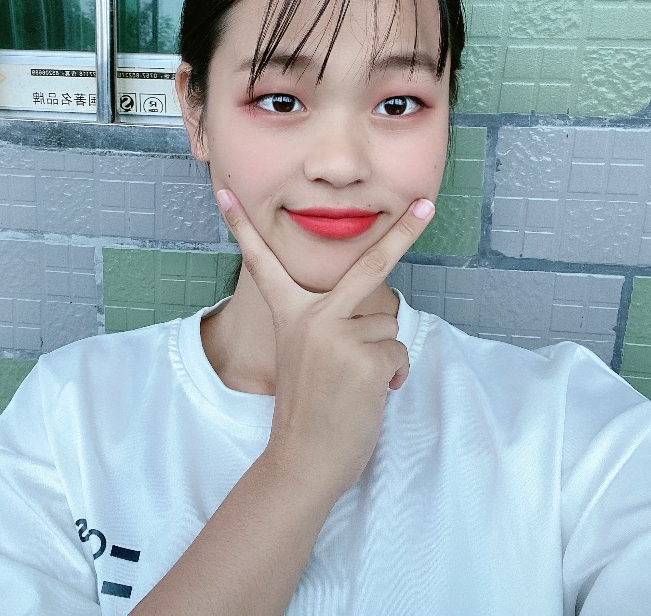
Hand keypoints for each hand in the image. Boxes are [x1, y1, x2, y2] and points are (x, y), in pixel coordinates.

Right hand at [216, 190, 434, 498]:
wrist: (303, 459)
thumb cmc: (308, 410)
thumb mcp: (306, 356)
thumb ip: (330, 324)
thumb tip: (380, 312)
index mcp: (290, 314)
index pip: (263, 263)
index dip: (242, 227)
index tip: (224, 191)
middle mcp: (311, 317)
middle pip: (367, 265)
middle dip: (402, 233)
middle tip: (425, 205)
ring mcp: (337, 335)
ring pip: (389, 323)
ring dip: (384, 352)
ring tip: (357, 380)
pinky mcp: (364, 358)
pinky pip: (399, 352)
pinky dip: (394, 375)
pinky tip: (370, 394)